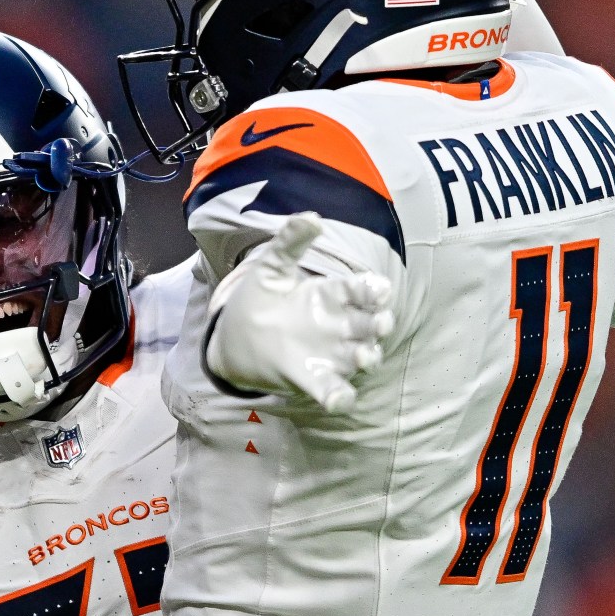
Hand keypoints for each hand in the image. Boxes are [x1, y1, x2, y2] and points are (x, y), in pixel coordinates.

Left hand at [206, 214, 394, 410]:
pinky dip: (342, 397)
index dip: (374, 290)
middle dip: (379, 323)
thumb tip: (312, 218)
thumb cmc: (261, 297)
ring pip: (362, 356)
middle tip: (378, 322)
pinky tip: (340, 398)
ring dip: (368, 357)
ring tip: (363, 356)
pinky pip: (336, 391)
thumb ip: (290, 241)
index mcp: (332, 294)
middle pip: (371, 324)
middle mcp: (339, 324)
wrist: (235, 335)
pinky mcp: (314, 380)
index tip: (377, 289)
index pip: (364, 290)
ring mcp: (330, 354)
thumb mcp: (271, 266)